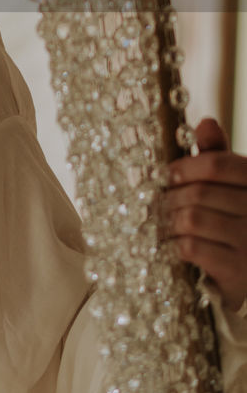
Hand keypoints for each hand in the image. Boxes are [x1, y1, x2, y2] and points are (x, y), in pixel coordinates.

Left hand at [164, 117, 246, 312]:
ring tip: (160, 223)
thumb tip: (206, 121)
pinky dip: (174, 244)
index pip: (218, 163)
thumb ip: (218, 156)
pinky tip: (171, 245)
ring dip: (168, 220)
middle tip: (155, 204)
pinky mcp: (237, 271)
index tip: (167, 174)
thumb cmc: (236, 223)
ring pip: (192, 218)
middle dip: (170, 197)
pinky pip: (192, 247)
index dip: (186, 166)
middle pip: (199, 192)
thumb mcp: (232, 188)